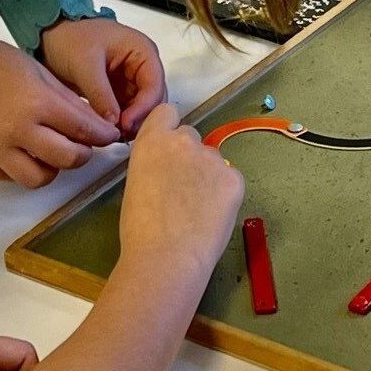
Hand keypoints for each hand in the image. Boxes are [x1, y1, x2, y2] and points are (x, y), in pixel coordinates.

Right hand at [0, 26, 120, 187]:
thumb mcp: (40, 72)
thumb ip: (68, 101)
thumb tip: (95, 124)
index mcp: (38, 104)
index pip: (83, 130)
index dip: (102, 136)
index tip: (108, 136)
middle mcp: (18, 132)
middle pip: (67, 160)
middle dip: (83, 154)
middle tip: (83, 145)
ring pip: (39, 179)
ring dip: (52, 168)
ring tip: (51, 151)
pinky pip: (10, 177)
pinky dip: (23, 168)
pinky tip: (24, 151)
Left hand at [41, 17, 166, 138]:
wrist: (49, 37)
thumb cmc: (69, 39)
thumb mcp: (85, 64)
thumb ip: (101, 94)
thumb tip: (113, 123)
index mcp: (142, 52)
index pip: (154, 85)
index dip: (144, 108)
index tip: (126, 125)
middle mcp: (142, 67)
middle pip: (153, 100)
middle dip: (140, 118)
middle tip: (121, 135)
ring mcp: (131, 80)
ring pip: (141, 109)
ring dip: (131, 123)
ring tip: (113, 136)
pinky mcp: (118, 92)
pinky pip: (126, 111)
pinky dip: (120, 123)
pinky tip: (108, 132)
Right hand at [119, 103, 242, 284]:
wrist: (166, 257)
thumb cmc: (140, 230)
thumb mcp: (136, 184)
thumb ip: (154, 164)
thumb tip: (167, 170)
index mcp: (153, 141)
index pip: (166, 112)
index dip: (168, 129)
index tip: (168, 148)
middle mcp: (184, 141)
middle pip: (191, 136)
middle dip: (188, 156)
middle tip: (183, 189)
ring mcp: (213, 158)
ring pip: (212, 160)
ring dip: (207, 176)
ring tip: (197, 209)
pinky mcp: (235, 178)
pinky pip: (229, 179)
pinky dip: (224, 193)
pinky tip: (212, 216)